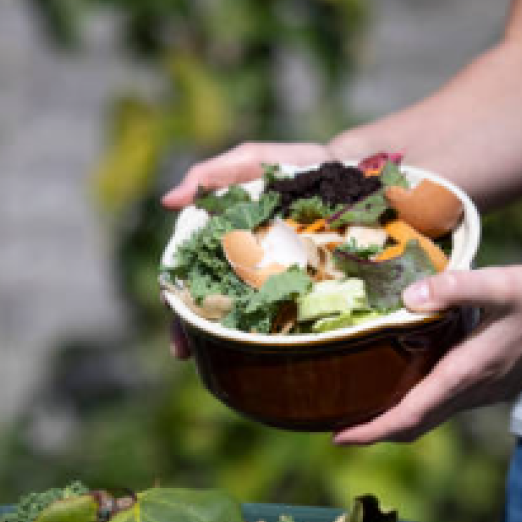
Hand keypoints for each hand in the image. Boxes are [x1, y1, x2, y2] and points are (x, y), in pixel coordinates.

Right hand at [162, 142, 335, 358]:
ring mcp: (277, 284)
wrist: (354, 176)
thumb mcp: (251, 161)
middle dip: (194, 332)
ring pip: (245, 320)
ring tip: (217, 360)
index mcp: (225, 245)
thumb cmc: (296, 168)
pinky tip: (269, 355)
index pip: (190, 279)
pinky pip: (291, 318)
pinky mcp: (309, 291)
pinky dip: (276, 340)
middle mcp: (246, 270)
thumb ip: (212, 175)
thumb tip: (167, 200)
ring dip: (226, 342)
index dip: (176, 303)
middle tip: (186, 351)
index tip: (170, 317)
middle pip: (211, 307)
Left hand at [332, 264, 521, 444]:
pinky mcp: (495, 382)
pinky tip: (406, 380)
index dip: (372, 431)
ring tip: (362, 406)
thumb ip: (454, 287)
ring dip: (396, 419)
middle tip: (336, 428)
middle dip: (375, 432)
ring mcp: (487, 391)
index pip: (410, 416)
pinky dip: (419, 404)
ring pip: (432, 416)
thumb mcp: (501, 283)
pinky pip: (447, 403)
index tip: (337, 437)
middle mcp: (475, 391)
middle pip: (415, 425)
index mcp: (468, 373)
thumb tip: (408, 297)